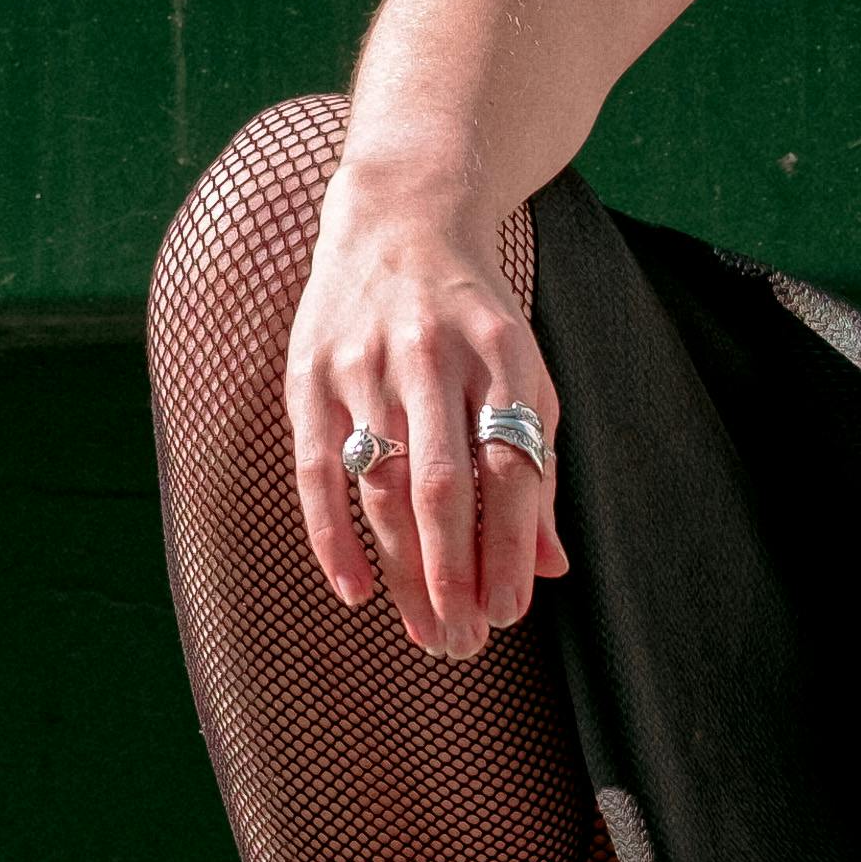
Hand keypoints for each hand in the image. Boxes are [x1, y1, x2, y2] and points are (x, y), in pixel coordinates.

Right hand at [286, 171, 567, 662]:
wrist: (400, 216)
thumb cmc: (473, 315)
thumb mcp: (525, 370)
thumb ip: (539, 464)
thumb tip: (550, 567)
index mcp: (501, 353)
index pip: (512, 466)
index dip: (511, 547)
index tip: (511, 612)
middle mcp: (431, 355)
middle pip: (443, 485)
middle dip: (455, 575)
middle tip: (463, 644)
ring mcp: (363, 362)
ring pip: (381, 485)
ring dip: (402, 570)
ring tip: (424, 632)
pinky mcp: (310, 372)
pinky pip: (315, 469)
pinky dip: (331, 536)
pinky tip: (354, 591)